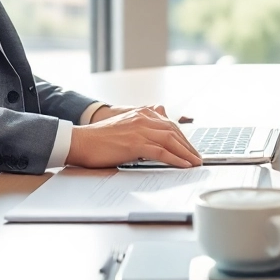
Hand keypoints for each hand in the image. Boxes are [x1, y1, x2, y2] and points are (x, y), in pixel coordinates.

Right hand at [67, 106, 202, 168]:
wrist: (81, 142)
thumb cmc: (100, 139)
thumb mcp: (124, 128)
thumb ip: (141, 127)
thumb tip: (156, 136)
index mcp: (141, 114)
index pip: (169, 125)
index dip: (183, 138)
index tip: (191, 149)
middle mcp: (143, 118)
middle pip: (174, 131)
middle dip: (188, 146)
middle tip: (198, 158)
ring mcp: (139, 130)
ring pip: (171, 140)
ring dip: (186, 153)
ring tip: (196, 163)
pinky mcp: (135, 143)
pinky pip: (161, 151)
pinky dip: (175, 159)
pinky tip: (184, 165)